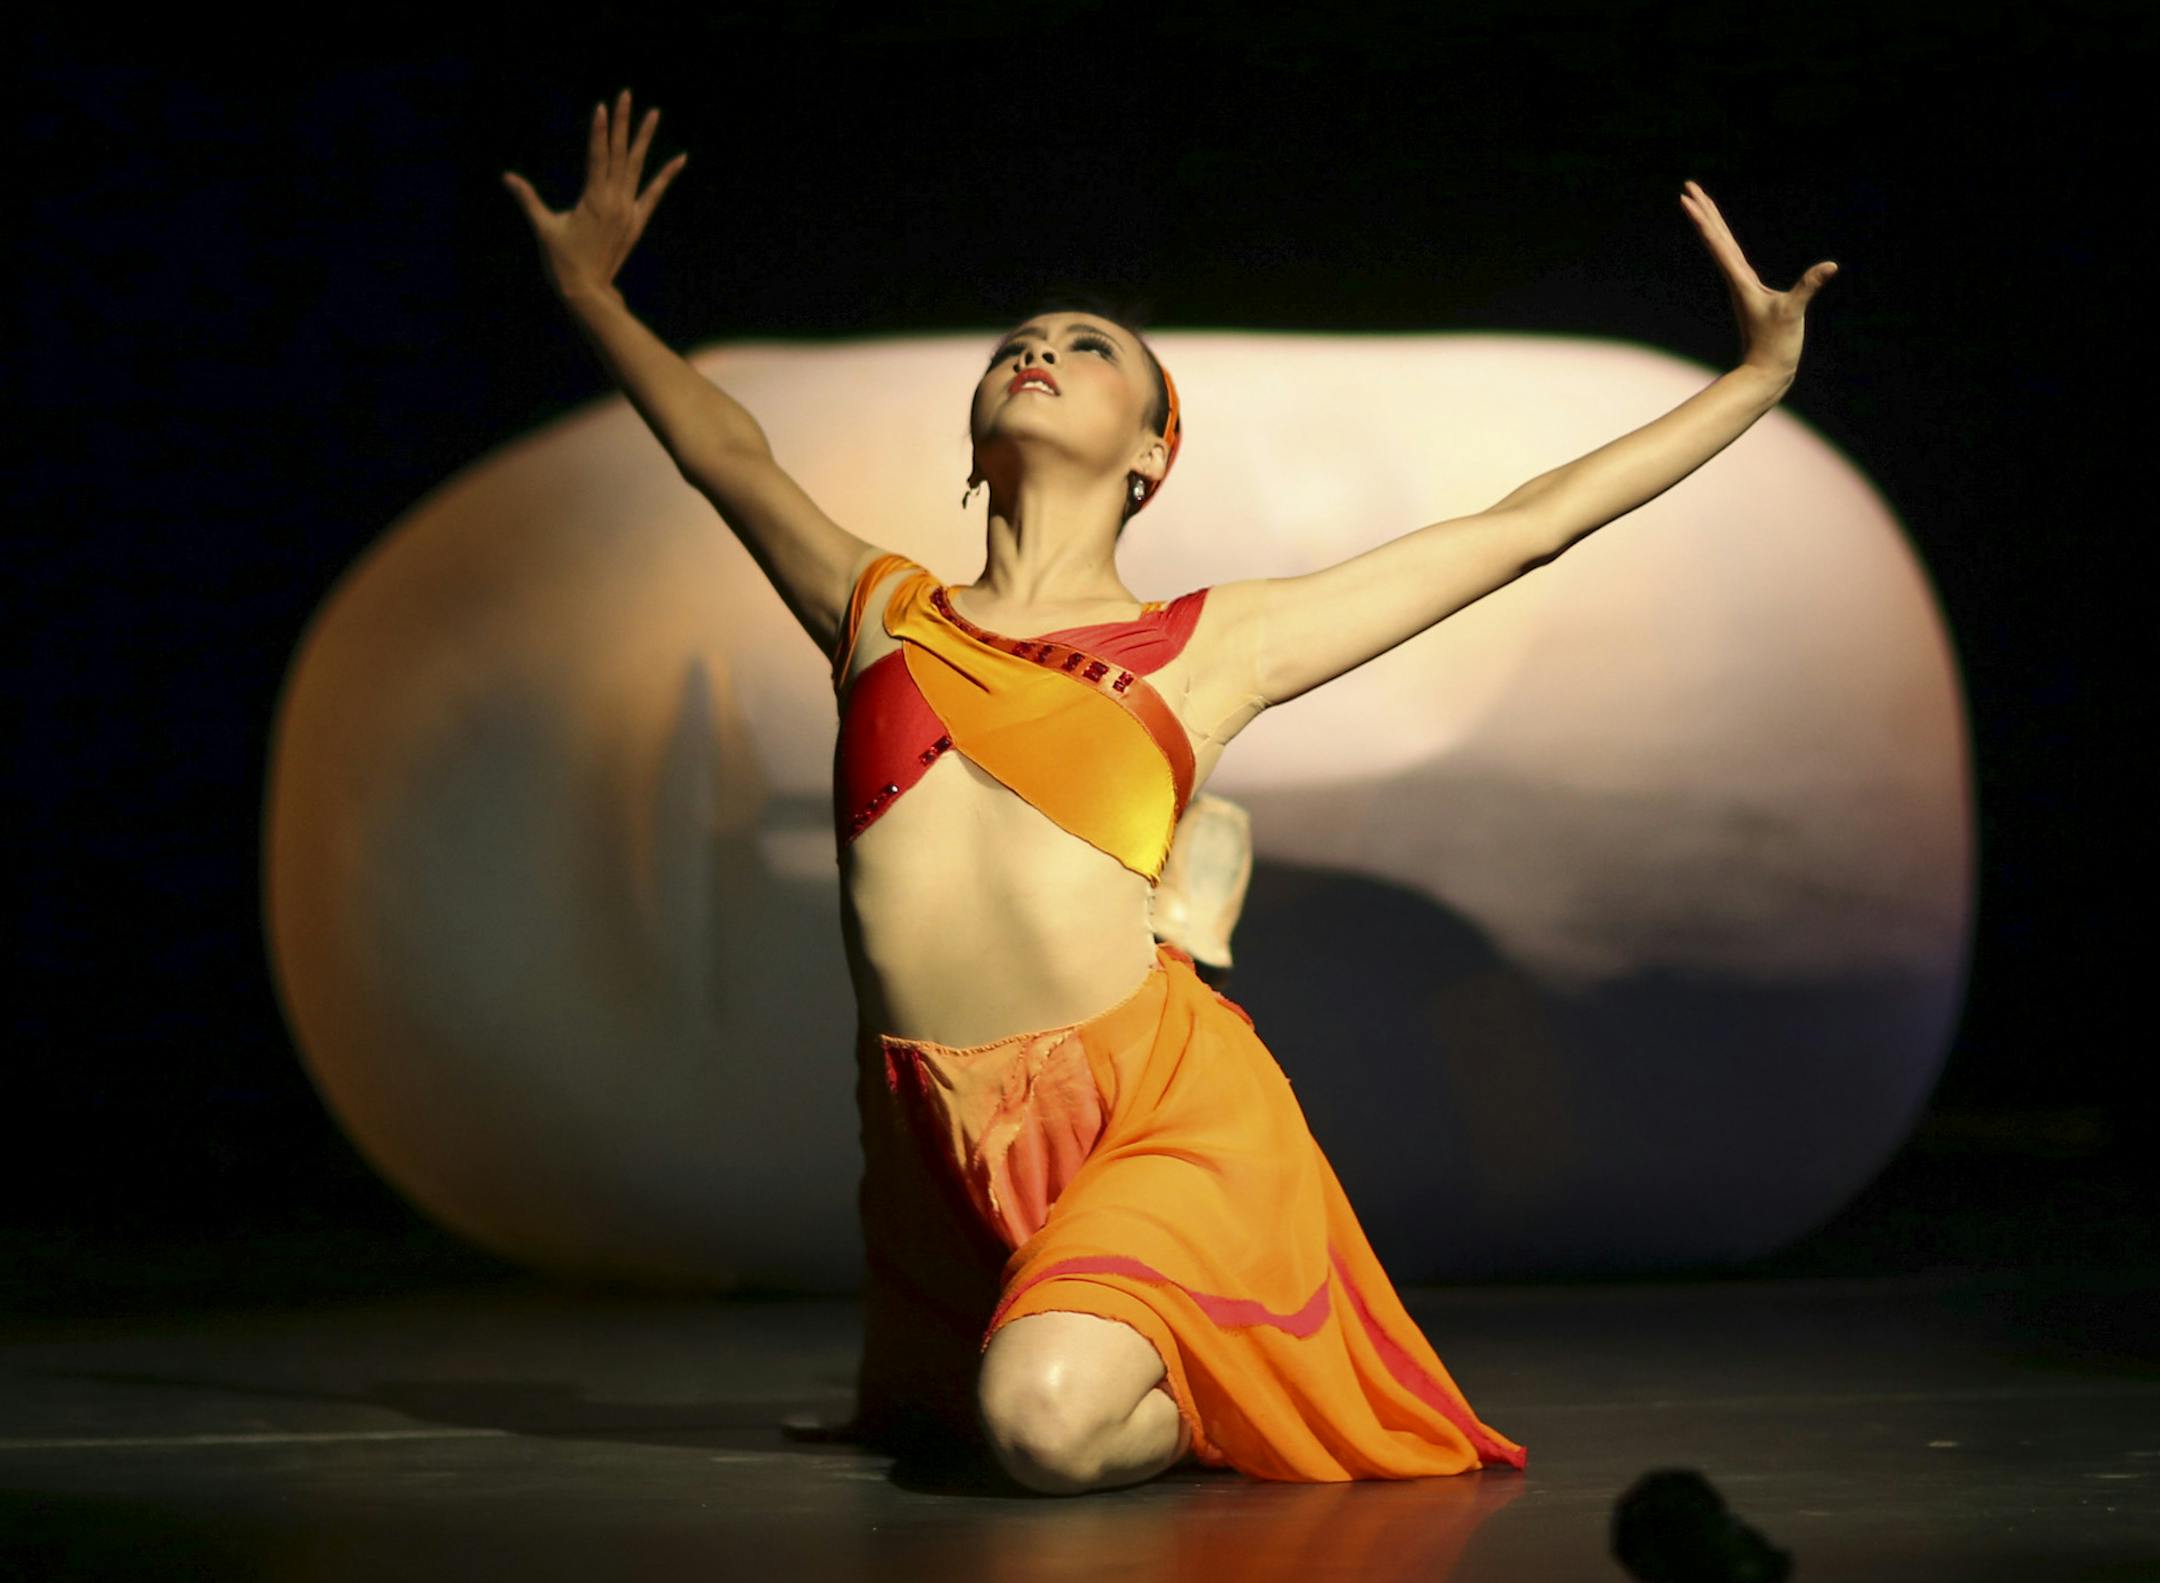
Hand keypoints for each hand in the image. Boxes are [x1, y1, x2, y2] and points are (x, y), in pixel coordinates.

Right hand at [502, 89, 686, 301]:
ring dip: (644, 139)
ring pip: (638, 167)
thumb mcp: (543, 227)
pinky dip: (666, 176)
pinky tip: (680, 158)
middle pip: (620, 154)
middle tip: (626, 94)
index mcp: (594, 200)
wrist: (587, 292)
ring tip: (653, 113)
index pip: (598, 156)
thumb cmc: (561, 261)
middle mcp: (615, 201)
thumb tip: (507, 177)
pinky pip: (655, 194)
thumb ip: (527, 199)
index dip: (599, 130)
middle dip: (622, 122)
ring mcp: (628, 211)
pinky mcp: (636, 222)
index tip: (602, 106)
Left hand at [1680, 179, 1836, 377]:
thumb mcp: (1792, 314)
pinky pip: (1734, 260)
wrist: (1766, 373)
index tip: (1688, 197)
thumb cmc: (1776, 346)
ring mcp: (1742, 286)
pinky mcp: (1751, 293)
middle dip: (1703, 212)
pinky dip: (1726, 244)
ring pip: (1722, 247)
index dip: (1704, 218)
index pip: (1718, 242)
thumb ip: (1808, 288)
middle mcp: (1736, 279)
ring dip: (1712, 225)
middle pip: (1716, 238)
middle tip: (1688, 188)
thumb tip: (1829, 267)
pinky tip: (1724, 240)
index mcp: (1740, 280)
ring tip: (1701, 205)